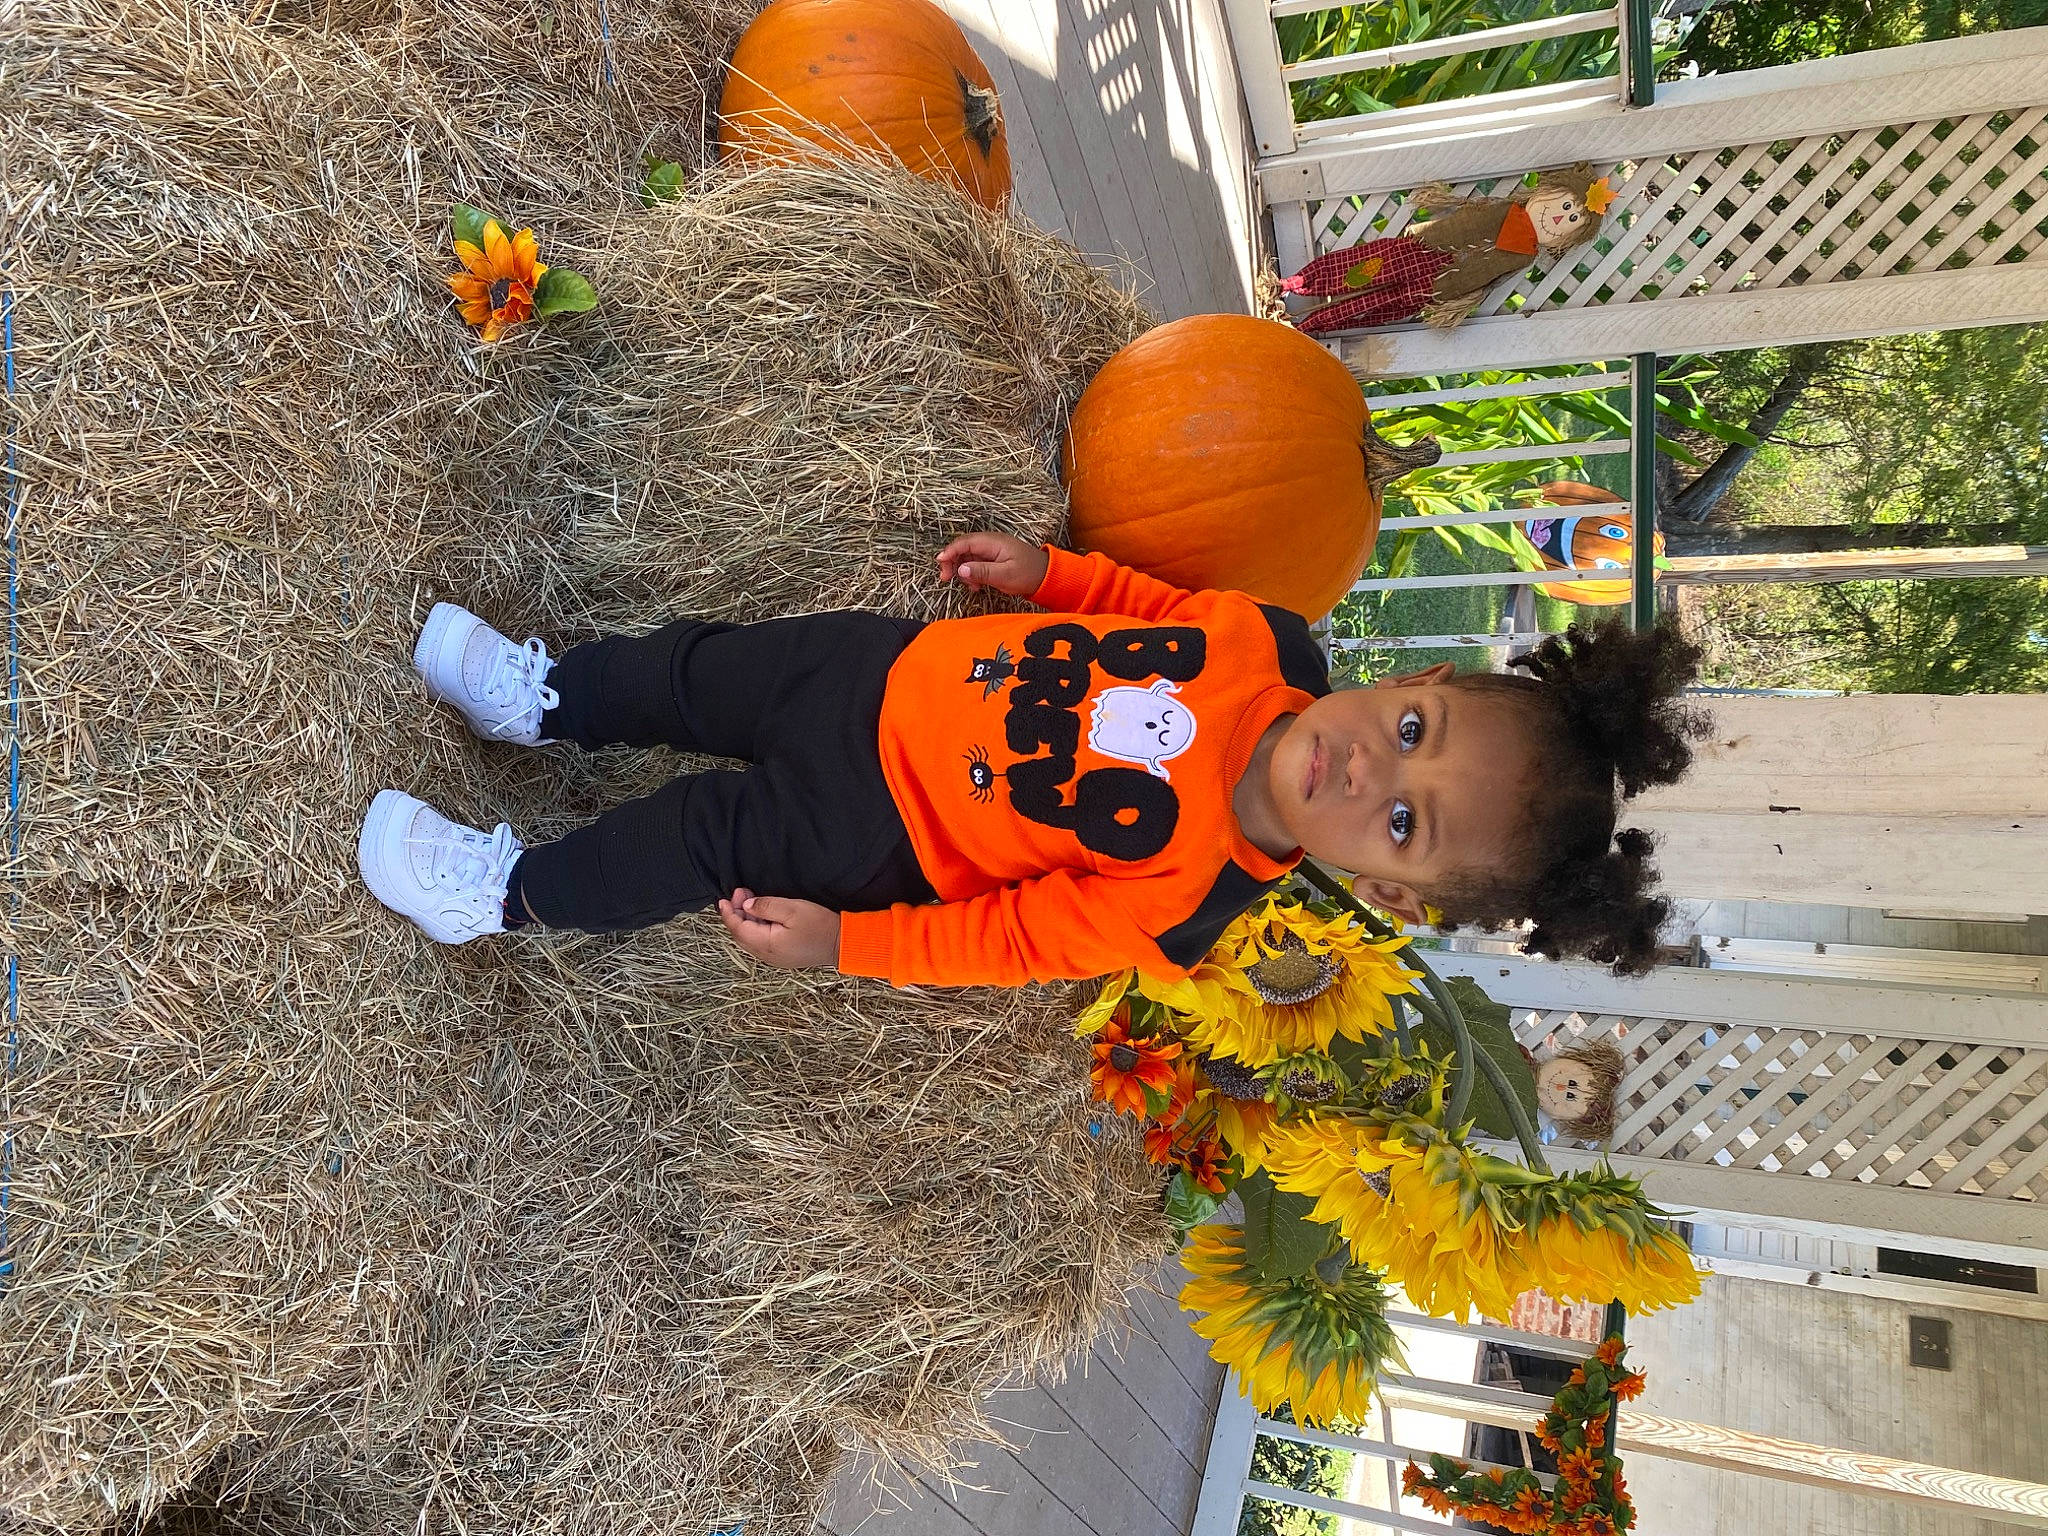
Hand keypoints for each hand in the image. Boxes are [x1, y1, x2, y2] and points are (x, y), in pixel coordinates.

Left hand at [717, 888, 841, 968]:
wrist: (841, 944)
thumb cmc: (819, 926)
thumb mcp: (792, 909)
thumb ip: (766, 906)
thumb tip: (746, 906)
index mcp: (766, 944)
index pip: (738, 928)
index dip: (729, 913)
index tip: (724, 899)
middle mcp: (766, 954)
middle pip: (741, 934)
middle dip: (736, 913)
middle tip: (740, 892)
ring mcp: (774, 957)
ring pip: (750, 938)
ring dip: (746, 919)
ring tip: (749, 899)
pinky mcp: (782, 955)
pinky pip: (760, 941)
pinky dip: (756, 926)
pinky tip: (761, 914)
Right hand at [935, 532, 1049, 596]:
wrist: (1048, 577)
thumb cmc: (1029, 574)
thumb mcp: (1005, 575)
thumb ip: (982, 571)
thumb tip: (960, 569)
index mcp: (993, 542)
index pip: (965, 542)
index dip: (950, 552)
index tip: (940, 563)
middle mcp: (990, 543)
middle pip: (963, 548)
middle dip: (952, 562)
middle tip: (947, 579)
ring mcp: (991, 551)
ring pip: (968, 557)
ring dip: (963, 571)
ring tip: (971, 586)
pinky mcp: (993, 559)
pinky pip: (976, 564)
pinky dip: (972, 574)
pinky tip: (977, 586)